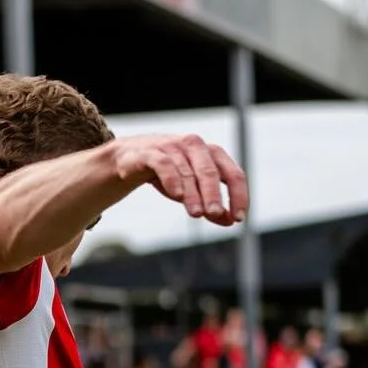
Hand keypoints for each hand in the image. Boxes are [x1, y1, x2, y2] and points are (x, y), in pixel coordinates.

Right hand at [110, 134, 248, 226]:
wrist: (129, 159)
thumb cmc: (169, 174)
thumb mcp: (192, 191)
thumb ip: (211, 206)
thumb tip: (231, 221)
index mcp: (212, 154)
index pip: (233, 174)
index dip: (239, 195)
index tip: (238, 217)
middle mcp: (194, 146)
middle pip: (210, 171)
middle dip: (213, 194)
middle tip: (215, 213)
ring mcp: (172, 147)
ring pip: (186, 170)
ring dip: (193, 193)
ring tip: (196, 214)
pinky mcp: (149, 152)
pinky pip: (163, 163)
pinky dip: (172, 178)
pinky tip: (177, 194)